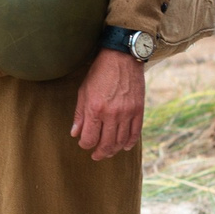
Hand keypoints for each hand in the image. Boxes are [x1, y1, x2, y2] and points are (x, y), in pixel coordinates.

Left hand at [72, 46, 145, 161]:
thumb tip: (75, 133)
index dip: (85, 145)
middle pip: (106, 144)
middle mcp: (112, 114)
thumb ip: (80, 114)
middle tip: (96, 156)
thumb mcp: (84, 91)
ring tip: (109, 152)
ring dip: (114, 150)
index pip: (90, 138)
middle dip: (100, 153)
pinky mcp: (139, 110)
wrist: (122, 57)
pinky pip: (135, 133)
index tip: (84, 143)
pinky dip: (130, 142)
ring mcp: (127, 113)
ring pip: (121, 141)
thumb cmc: (99, 73)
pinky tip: (125, 146)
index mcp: (95, 109)